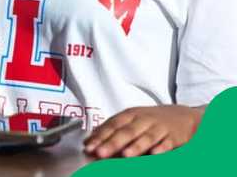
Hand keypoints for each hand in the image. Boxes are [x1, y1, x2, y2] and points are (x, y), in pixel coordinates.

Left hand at [84, 105, 202, 157]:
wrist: (182, 116)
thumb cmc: (150, 120)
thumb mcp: (130, 120)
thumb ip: (110, 130)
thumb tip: (88, 142)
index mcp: (130, 115)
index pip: (112, 125)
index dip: (100, 136)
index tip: (89, 147)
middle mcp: (143, 120)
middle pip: (127, 132)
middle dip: (113, 143)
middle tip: (101, 153)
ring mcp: (159, 128)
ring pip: (146, 137)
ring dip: (136, 146)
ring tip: (125, 155)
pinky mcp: (174, 137)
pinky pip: (167, 143)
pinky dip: (161, 148)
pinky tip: (154, 153)